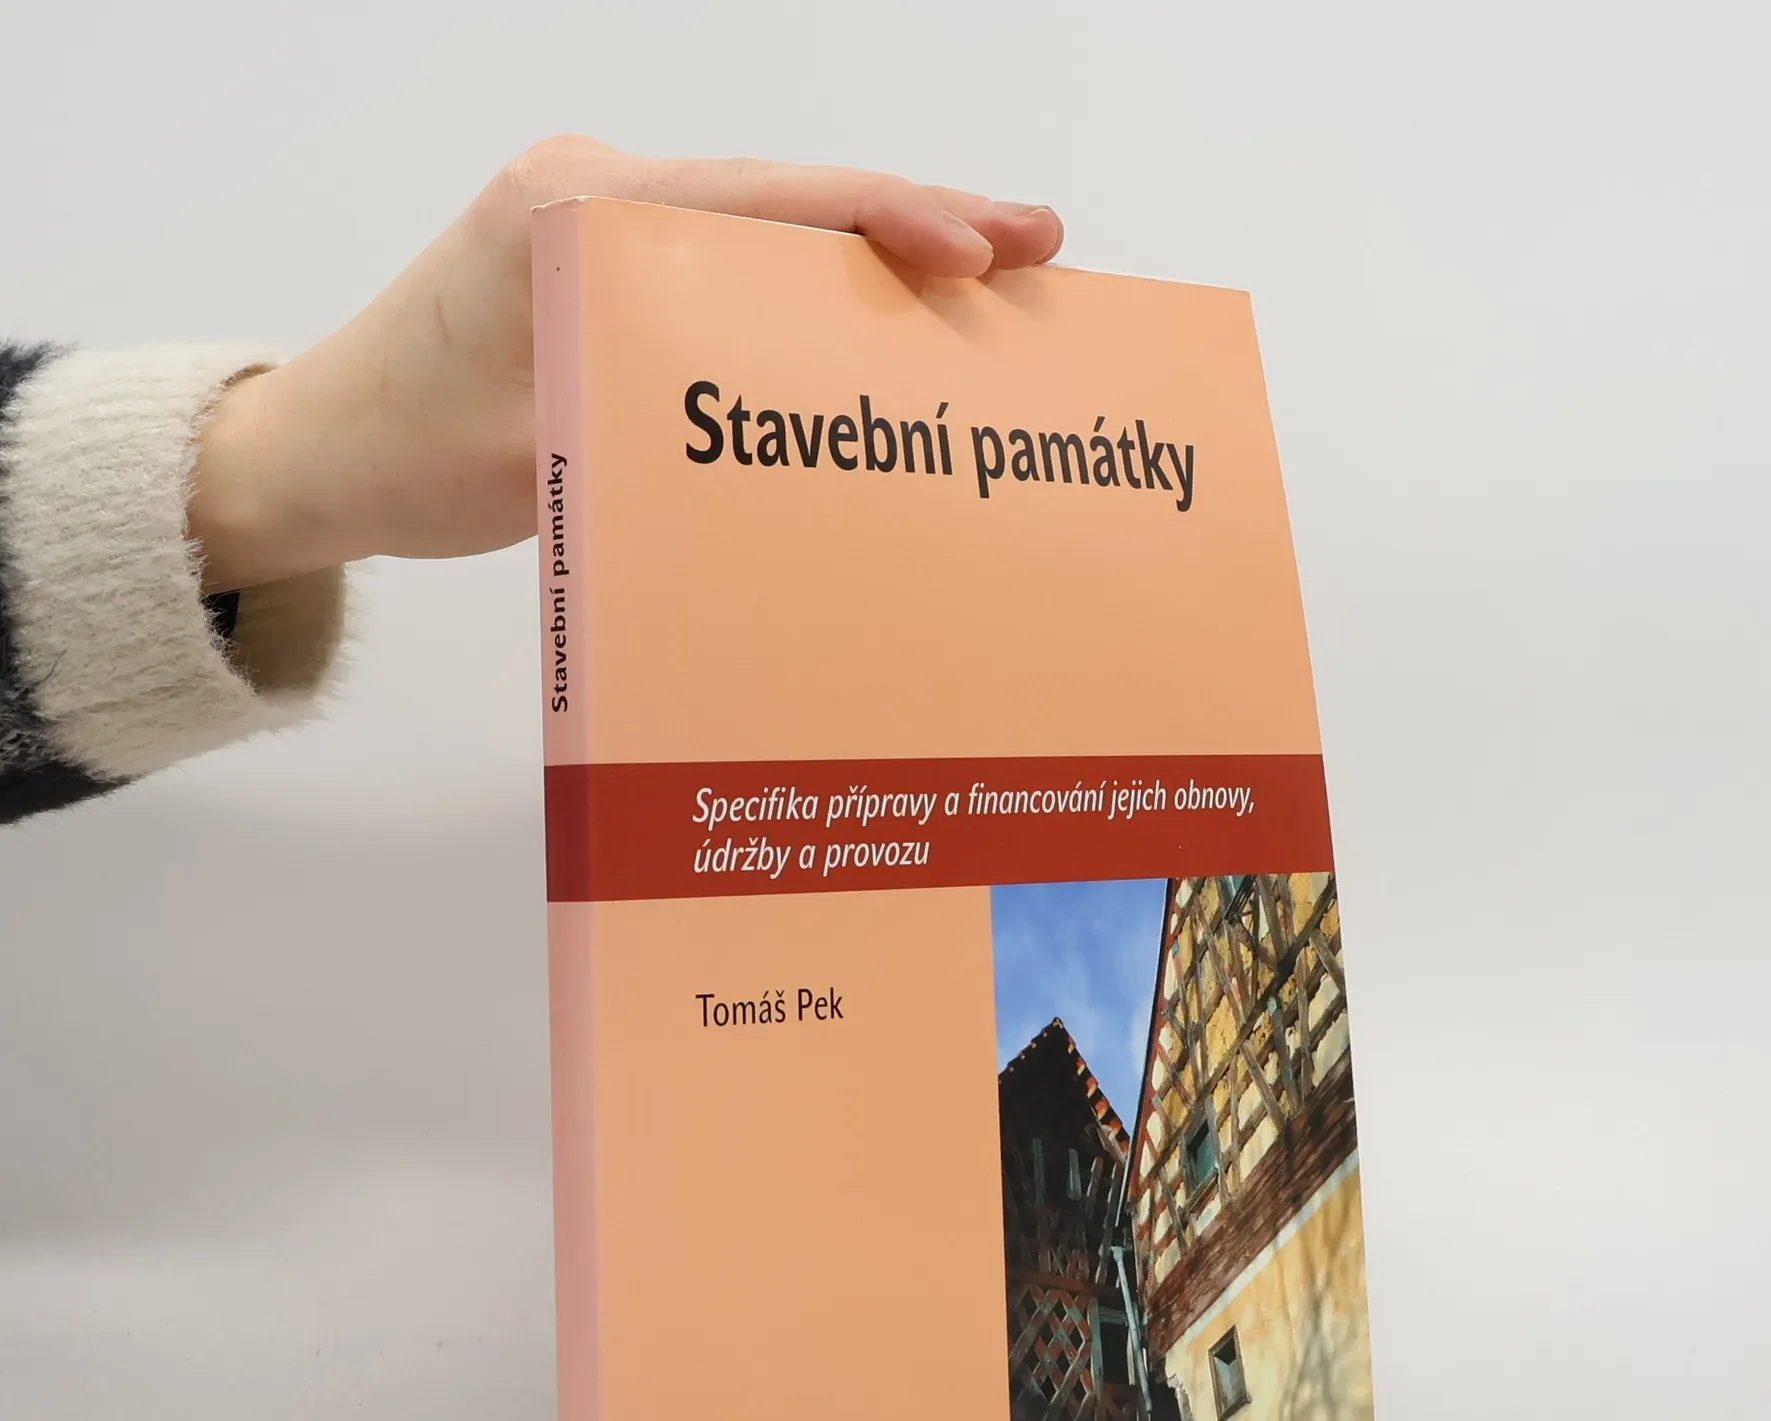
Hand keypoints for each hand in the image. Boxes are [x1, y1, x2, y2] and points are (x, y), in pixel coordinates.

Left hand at [189, 138, 1063, 593]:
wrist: (316, 452)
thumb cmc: (404, 453)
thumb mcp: (540, 460)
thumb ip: (659, 435)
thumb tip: (805, 454)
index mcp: (569, 209)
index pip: (760, 198)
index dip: (884, 218)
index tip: (980, 244)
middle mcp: (590, 189)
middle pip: (785, 196)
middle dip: (914, 221)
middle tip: (1032, 245)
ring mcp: (598, 218)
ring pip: (768, 225)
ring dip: (874, 252)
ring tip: (987, 277)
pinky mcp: (602, 262)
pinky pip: (731, 260)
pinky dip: (814, 285)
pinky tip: (882, 312)